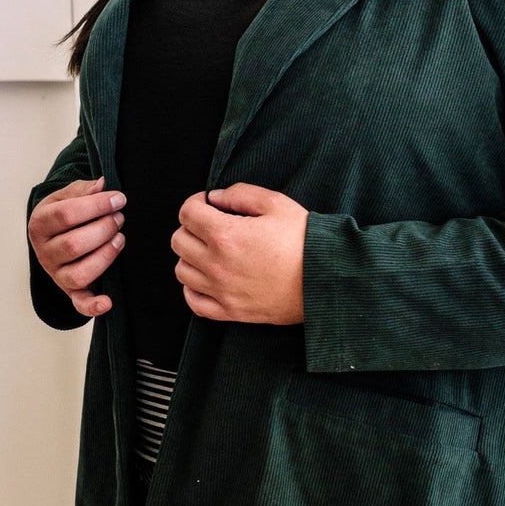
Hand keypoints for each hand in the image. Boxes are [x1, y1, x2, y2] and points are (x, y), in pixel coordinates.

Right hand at [28, 177, 126, 317]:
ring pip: (79, 273)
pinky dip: (93, 306)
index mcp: (40, 224)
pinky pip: (79, 304)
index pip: (66, 215)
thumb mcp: (67, 197)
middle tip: (120, 218)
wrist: (52, 235)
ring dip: (105, 256)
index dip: (96, 206)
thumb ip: (84, 190)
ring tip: (120, 239)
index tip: (118, 199)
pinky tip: (108, 301)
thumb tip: (103, 184)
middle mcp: (44, 252)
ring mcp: (56, 274)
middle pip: (73, 245)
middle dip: (103, 229)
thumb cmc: (63, 214)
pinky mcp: (70, 291)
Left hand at [171, 184, 307, 324]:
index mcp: (225, 235)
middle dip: (191, 228)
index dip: (195, 203)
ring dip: (191, 257)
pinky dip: (194, 289)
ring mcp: (221, 291)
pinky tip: (207, 279)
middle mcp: (217, 264)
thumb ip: (240, 194)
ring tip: (211, 252)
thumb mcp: (276, 204)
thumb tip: (215, 197)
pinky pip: (194, 302)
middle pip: (179, 241)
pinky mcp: (230, 311)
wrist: (325, 279)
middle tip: (211, 226)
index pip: (187, 213)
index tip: (208, 205)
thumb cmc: (305, 241)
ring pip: (182, 271)